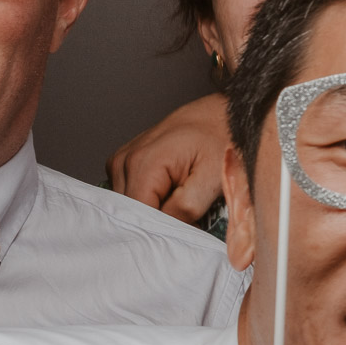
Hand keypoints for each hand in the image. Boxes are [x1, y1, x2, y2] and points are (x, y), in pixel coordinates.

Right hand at [107, 93, 230, 223]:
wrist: (223, 114)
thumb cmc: (222, 139)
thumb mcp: (213, 179)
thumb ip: (185, 210)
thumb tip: (165, 230)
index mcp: (143, 164)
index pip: (137, 216)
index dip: (161, 229)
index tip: (183, 231)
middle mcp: (125, 161)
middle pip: (131, 212)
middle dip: (159, 219)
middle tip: (188, 213)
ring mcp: (122, 160)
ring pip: (131, 205)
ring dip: (155, 208)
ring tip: (182, 195)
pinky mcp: (126, 162)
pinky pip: (132, 192)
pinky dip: (151, 197)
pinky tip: (172, 188)